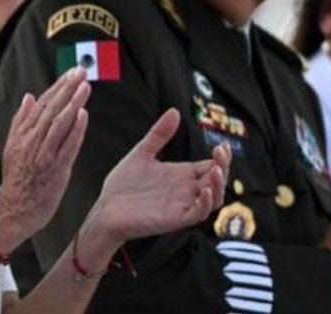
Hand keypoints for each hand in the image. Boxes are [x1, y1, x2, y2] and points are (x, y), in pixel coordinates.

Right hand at [0, 69, 90, 245]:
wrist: (14, 212)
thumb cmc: (16, 181)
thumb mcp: (12, 147)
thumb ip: (21, 121)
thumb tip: (29, 96)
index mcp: (22, 134)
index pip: (42, 103)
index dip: (57, 86)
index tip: (71, 72)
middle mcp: (32, 141)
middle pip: (51, 109)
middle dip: (67, 88)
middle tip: (81, 70)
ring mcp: (43, 155)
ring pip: (59, 123)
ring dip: (73, 103)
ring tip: (85, 86)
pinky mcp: (55, 169)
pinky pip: (67, 146)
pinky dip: (75, 130)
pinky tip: (84, 114)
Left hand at [74, 109, 229, 267]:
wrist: (106, 208)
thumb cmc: (123, 184)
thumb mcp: (142, 152)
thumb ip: (159, 134)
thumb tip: (174, 111)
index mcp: (181, 175)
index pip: (211, 166)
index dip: (221, 157)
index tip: (221, 144)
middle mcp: (186, 190)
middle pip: (217, 180)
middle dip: (224, 167)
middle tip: (220, 152)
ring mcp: (182, 205)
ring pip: (214, 199)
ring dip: (219, 185)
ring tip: (216, 170)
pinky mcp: (175, 219)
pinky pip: (198, 214)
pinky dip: (205, 203)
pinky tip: (203, 189)